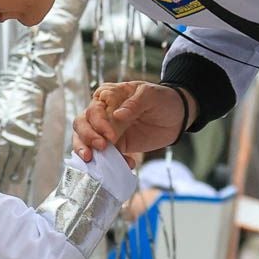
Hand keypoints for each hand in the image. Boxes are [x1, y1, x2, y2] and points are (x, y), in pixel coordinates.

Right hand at [73, 82, 188, 160]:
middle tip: (101, 147)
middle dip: (87, 137)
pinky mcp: (114, 145)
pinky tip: (127, 163)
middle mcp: (101, 112)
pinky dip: (109, 162)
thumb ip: (134, 103)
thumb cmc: (163, 99)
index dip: (98, 123)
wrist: (177, 117)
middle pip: (81, 124)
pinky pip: (103, 154)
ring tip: (93, 161)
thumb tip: (117, 115)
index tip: (111, 135)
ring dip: (85, 150)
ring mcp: (105, 130)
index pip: (93, 110)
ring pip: (83, 139)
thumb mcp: (151, 95)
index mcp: (107, 96)